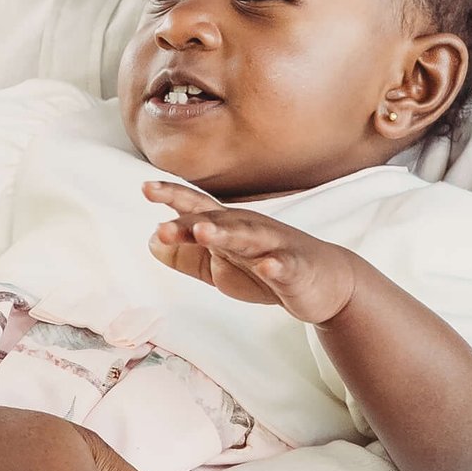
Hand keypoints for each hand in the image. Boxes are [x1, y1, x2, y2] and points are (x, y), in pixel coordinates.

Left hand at [145, 176, 359, 322]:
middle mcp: (250, 229)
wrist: (326, 282)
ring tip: (203, 233)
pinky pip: (285, 267)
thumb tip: (150, 242)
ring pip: (248, 238)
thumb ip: (187, 256)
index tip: (145, 189)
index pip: (197, 208)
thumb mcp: (220, 267)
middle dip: (190, 223)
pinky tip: (266, 267)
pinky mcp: (296, 270)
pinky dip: (275, 267)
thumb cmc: (267, 270)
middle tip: (161, 227)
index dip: (173, 197)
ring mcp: (275, 247)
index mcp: (229, 227)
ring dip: (225, 234)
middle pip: (217, 221)